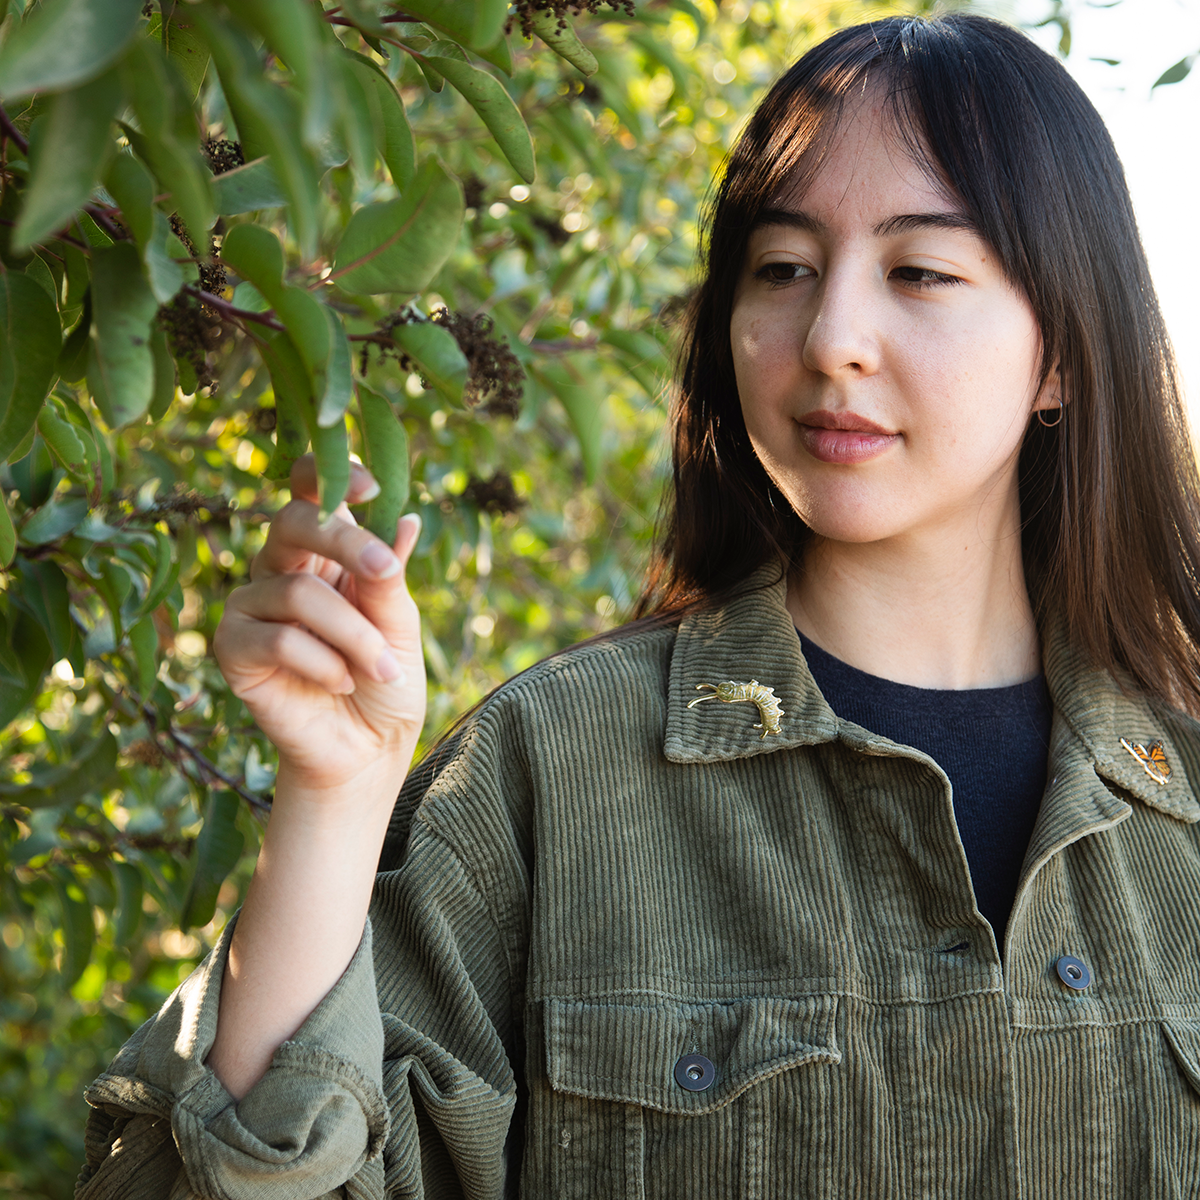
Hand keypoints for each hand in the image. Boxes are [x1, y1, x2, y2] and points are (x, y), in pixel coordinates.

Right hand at [213, 456, 425, 795]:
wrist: (367, 748)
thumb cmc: (386, 678)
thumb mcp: (399, 623)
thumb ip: (390, 575)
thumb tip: (404, 519)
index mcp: (325, 551)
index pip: (310, 492)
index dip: (330, 475)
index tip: (371, 485)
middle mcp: (281, 567)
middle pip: (294, 522)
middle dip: (346, 542)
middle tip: (386, 572)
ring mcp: (251, 604)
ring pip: (298, 591)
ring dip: (354, 633)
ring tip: (383, 668)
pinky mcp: (232, 648)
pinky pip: (278, 638)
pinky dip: (323, 662)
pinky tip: (340, 683)